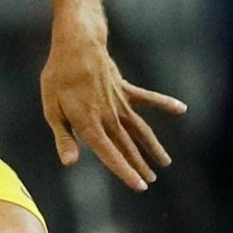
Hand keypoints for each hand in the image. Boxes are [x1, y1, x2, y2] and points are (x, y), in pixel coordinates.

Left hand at [39, 14, 185, 190]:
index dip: (124, 171)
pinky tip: (181, 108)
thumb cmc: (58, 78)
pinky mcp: (125, 89)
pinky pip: (148, 98)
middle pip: (127, 145)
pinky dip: (164, 102)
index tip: (140, 186)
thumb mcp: (52, 109)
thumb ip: (64, 138)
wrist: (76, 46)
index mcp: (89, 123)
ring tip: (164, 162)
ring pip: (141, 129)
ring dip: (152, 146)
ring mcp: (120, 102)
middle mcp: (109, 116)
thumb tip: (70, 162)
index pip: (109, 153)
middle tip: (151, 181)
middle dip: (139, 165)